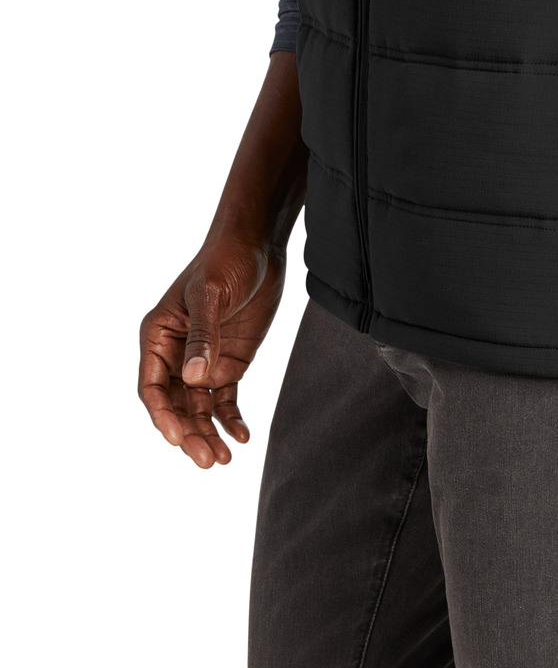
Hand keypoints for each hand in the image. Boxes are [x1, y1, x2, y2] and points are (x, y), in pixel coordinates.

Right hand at [138, 233, 286, 468]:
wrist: (259, 243)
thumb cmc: (226, 259)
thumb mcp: (210, 294)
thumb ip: (203, 337)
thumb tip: (192, 380)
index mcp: (158, 335)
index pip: (151, 387)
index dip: (161, 416)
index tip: (177, 437)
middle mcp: (176, 354)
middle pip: (175, 405)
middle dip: (189, 434)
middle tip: (208, 460)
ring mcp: (203, 361)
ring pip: (199, 408)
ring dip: (208, 433)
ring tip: (224, 459)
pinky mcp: (230, 362)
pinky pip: (225, 399)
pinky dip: (231, 419)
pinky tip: (242, 437)